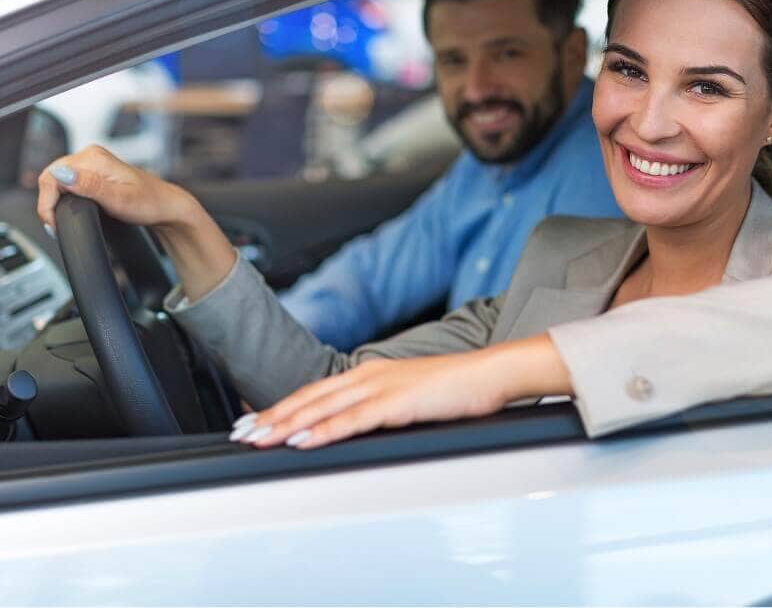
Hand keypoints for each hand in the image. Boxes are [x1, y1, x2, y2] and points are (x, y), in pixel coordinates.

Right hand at [37, 144, 193, 231]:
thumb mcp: (118, 199)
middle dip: (49, 203)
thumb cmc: (149, 203)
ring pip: (57, 180)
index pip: (51, 176)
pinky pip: (68, 183)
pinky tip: (71, 211)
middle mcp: (91, 156)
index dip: (47, 202)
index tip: (54, 223)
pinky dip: (64, 198)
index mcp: (94, 158)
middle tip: (56, 226)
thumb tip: (62, 174)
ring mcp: (92, 163)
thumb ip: (89, 186)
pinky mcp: (94, 172)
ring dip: (55, 201)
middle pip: (51, 177)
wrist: (166, 206)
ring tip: (62, 221)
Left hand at [233, 335, 573, 448]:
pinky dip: (323, 430)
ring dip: (286, 424)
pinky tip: (302, 440)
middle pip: (310, 398)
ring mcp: (383, 386)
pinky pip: (353, 419)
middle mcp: (370, 375)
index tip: (255, 420)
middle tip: (239, 433)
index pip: (317, 392)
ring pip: (323, 408)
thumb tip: (359, 426)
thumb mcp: (410, 397)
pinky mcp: (398, 402)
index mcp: (372, 372)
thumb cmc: (457, 387)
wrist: (491, 373)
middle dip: (271, 416)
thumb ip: (382, 408)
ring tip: (257, 438)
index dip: (283, 407)